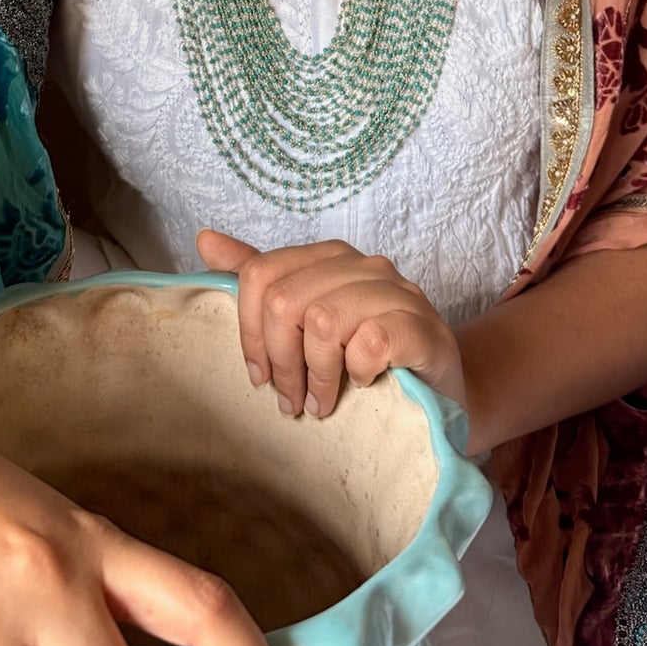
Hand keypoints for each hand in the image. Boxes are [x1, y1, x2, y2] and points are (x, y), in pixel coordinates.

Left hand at [197, 230, 465, 420]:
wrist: (441, 393)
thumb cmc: (369, 358)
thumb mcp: (309, 321)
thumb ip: (261, 280)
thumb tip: (204, 240)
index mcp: (329, 258)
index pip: (260, 273)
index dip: (248, 331)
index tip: (258, 375)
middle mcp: (364, 266)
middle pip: (285, 301)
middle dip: (281, 361)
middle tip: (289, 402)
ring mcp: (399, 294)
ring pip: (324, 320)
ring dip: (317, 375)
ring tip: (321, 405)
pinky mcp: (425, 328)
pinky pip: (371, 341)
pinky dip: (357, 371)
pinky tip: (363, 385)